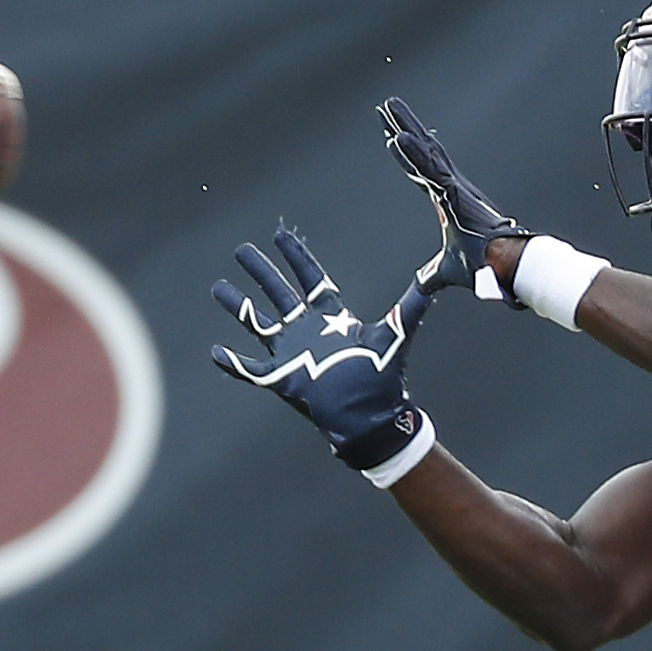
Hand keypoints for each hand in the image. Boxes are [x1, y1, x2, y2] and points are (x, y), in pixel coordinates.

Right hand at [211, 227, 430, 469]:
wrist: (369, 416)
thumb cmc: (382, 376)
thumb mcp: (397, 332)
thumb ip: (413, 304)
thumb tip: (435, 277)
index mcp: (331, 317)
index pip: (310, 279)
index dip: (295, 257)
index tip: (279, 234)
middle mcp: (308, 330)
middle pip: (278, 293)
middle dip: (260, 271)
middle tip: (241, 250)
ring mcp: (292, 353)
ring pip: (257, 322)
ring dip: (238, 306)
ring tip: (218, 287)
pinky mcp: (281, 379)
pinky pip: (251, 369)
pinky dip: (233, 362)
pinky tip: (215, 352)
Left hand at [378, 97, 531, 305]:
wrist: (506, 267)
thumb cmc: (485, 265)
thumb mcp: (446, 271)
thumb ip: (431, 277)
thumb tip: (421, 287)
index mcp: (447, 200)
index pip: (421, 171)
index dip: (406, 154)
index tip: (393, 134)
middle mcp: (450, 187)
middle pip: (422, 150)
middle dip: (403, 126)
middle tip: (386, 106)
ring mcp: (452, 186)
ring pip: (424, 151)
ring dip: (405, 128)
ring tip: (387, 107)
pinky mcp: (454, 192)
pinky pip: (429, 168)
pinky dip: (413, 153)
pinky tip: (398, 138)